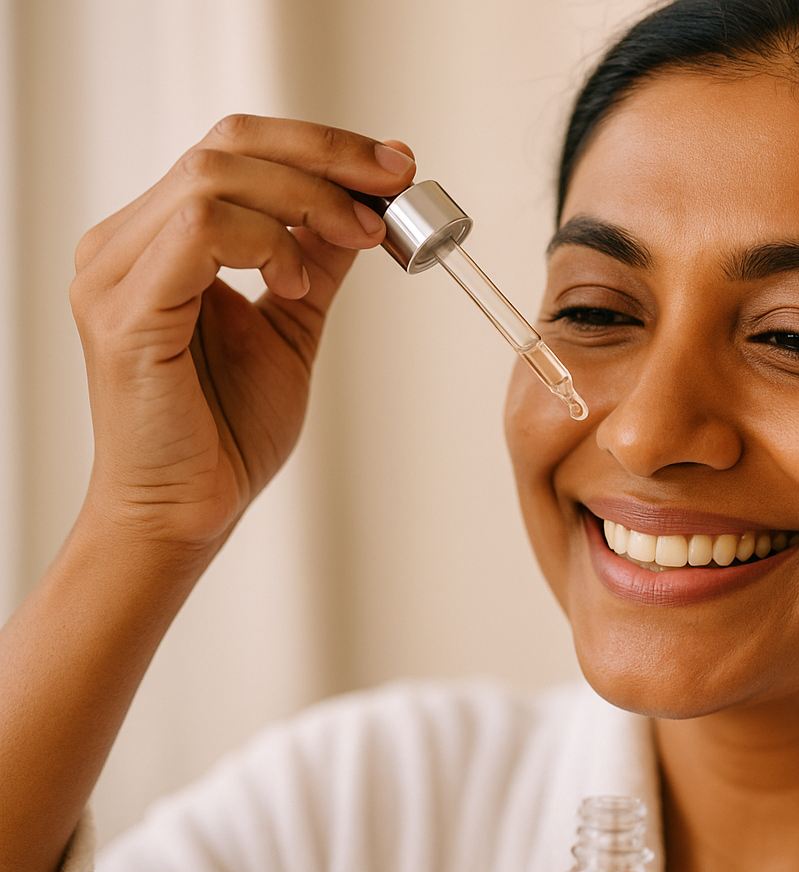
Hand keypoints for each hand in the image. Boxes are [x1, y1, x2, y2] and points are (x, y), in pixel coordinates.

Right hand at [68, 114, 415, 550]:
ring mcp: (115, 273)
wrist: (189, 511)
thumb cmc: (226, 432)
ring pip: (214, 176)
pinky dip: (265, 242)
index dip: (321, 146)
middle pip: (227, 145)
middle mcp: (124, 244)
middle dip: (327, 156)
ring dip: (306, 198)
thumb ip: (315, 260)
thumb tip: (364, 205)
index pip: (235, 149)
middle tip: (395, 185)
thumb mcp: (292, 323)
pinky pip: (198, 232)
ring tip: (357, 240)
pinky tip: (294, 283)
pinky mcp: (126, 313)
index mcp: (157, 239)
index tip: (395, 165)